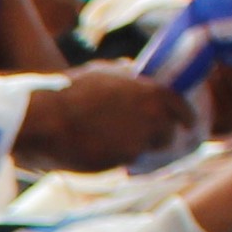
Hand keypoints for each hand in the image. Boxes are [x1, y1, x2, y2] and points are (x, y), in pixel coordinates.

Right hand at [16, 67, 193, 172]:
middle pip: (171, 131)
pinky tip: (108, 155)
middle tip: (149, 140)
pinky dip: (125, 160)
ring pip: (153, 149)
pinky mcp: (126, 158)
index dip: (185, 116)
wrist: (45, 121)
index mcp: (148, 89)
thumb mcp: (99, 72)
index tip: (186, 124)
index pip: (181, 105)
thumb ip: (123, 74)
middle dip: (162, 136)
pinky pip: (133, 161)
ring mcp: (140, 137)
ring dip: (143, 149)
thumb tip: (133, 70)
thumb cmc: (66, 94)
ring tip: (123, 147)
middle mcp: (151, 113)